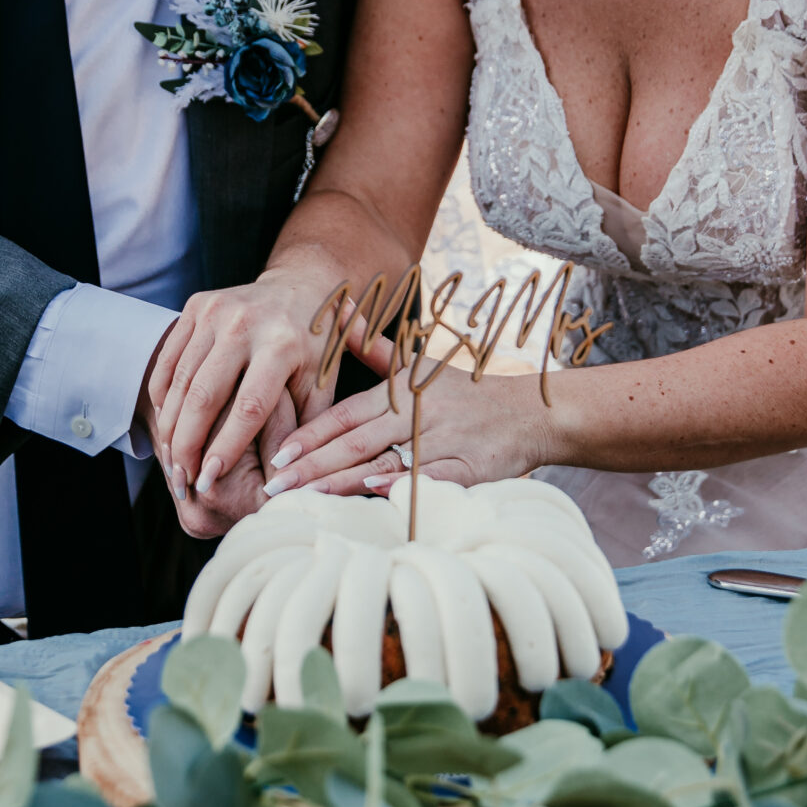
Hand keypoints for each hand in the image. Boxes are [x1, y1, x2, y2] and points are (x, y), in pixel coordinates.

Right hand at [148, 274, 387, 501]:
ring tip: (171, 460)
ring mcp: (217, 311)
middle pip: (204, 395)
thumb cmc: (316, 346)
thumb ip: (306, 429)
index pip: (248, 408)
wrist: (303, 286)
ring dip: (170, 425)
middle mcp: (246, 324)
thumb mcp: (323, 384)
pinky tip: (166, 423)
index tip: (208, 481)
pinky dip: (163, 395)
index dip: (225, 448)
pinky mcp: (197, 305)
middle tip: (182, 480)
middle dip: (187, 444)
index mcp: (282, 345)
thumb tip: (285, 480)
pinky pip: (169, 359)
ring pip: (180, 380)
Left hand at [264, 366, 550, 496]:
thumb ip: (375, 348)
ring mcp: (441, 441)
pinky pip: (429, 477)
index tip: (277, 453)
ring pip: (385, 461)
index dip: (310, 434)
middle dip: (312, 465)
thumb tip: (340, 311)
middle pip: (355, 441)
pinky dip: (403, 483)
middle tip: (274, 484)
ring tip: (307, 496)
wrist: (531, 412)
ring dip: (344, 479)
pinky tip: (373, 492)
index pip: (344, 416)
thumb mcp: (419, 366)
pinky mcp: (467, 468)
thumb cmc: (467, 392)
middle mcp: (416, 416)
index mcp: (400, 393)